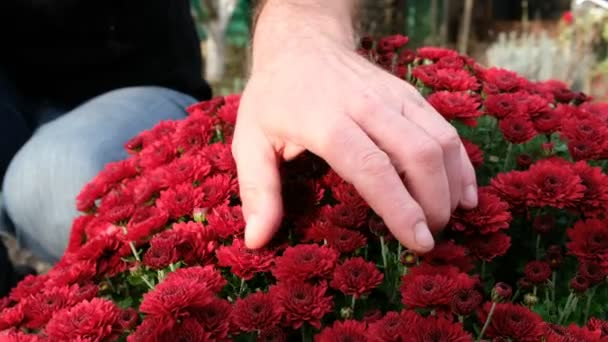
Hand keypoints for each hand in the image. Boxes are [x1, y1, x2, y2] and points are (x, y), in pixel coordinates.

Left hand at [232, 1, 477, 252]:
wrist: (302, 44)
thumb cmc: (274, 97)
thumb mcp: (249, 140)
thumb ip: (257, 191)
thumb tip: (257, 240)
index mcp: (325, 122)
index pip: (372, 167)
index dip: (400, 207)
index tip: (418, 241)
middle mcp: (366, 106)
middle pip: (418, 155)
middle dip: (433, 203)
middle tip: (428, 237)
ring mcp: (392, 96)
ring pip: (439, 140)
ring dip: (452, 185)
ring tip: (447, 219)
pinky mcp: (407, 94)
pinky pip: (444, 128)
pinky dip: (460, 162)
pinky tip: (464, 191)